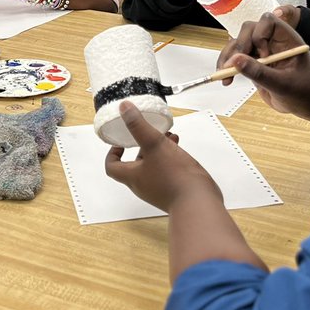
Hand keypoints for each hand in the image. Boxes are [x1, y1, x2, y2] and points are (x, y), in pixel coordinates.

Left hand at [104, 102, 220, 211]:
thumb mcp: (154, 144)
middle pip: (134, 165)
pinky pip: (166, 171)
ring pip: (152, 166)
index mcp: (133, 177)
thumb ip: (138, 126)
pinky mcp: (173, 190)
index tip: (120, 142)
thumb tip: (124, 108)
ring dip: (157, 150)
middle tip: (147, 134)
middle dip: (141, 147)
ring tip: (168, 137)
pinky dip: (169, 157)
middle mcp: (143, 185)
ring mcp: (158, 189)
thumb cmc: (174, 176)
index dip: (112, 153)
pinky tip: (179, 147)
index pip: (112, 167)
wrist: (198, 202)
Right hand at [217, 6, 300, 85]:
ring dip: (228, 56)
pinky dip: (227, 67)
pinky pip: (236, 58)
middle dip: (239, 46)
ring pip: (238, 43)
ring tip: (224, 75)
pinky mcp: (253, 63)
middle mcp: (273, 42)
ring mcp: (262, 52)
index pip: (269, 21)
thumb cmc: (305, 92)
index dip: (260, 33)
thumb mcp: (284, 85)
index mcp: (287, 40)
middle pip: (249, 30)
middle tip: (234, 66)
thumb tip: (235, 61)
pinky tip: (226, 79)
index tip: (263, 55)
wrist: (308, 105)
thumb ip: (260, 73)